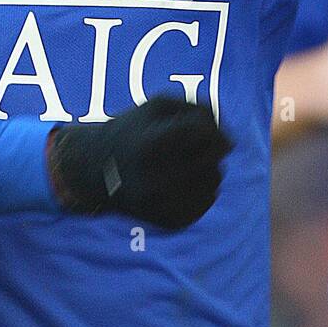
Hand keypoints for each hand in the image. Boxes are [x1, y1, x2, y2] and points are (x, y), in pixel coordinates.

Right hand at [47, 95, 231, 229]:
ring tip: (179, 163)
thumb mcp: (160, 105)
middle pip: (215, 154)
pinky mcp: (171, 222)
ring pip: (216, 178)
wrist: (97, 171)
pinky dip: (201, 188)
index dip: (207, 126)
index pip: (205, 131)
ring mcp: (164, 205)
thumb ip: (201, 111)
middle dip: (208, 145)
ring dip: (205, 167)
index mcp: (150, 146)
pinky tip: (179, 182)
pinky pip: (209, 200)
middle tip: (187, 145)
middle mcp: (156, 180)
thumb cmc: (135, 130)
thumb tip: (230, 144)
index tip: (194, 127)